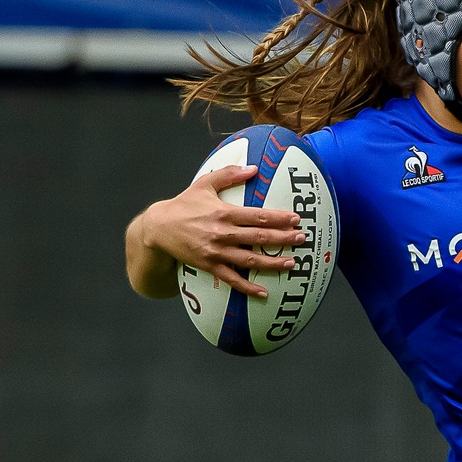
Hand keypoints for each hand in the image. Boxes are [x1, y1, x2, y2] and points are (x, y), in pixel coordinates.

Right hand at [133, 164, 305, 298]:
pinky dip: (248, 288)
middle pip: (260, 238)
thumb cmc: (184, 204)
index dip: (280, 218)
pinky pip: (232, 280)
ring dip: (272, 263)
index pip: (258, 216)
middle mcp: (222, 233)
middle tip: (303, 239)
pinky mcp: (209, 266)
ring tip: (292, 263)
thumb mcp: (204, 183)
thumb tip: (254, 168)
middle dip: (284, 239)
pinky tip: (264, 293)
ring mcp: (216, 252)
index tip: (297, 219)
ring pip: (250, 261)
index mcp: (224, 212)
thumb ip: (229, 174)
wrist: (158, 228)